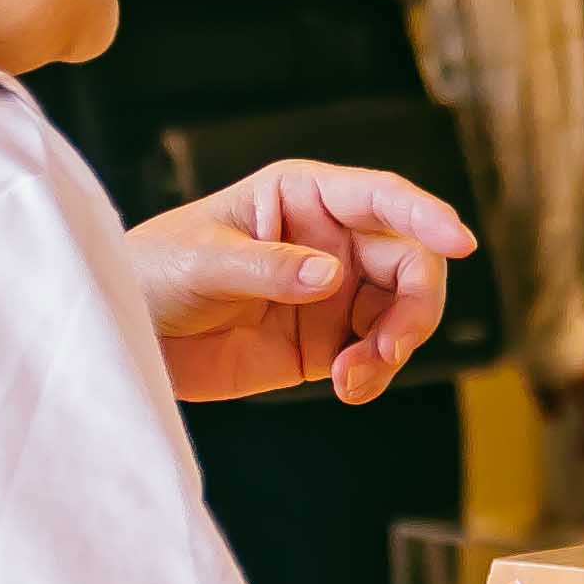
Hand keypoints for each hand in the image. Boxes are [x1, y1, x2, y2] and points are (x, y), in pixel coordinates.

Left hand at [125, 160, 481, 403]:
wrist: (124, 337)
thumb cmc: (152, 271)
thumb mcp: (200, 261)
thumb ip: (267, 267)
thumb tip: (331, 276)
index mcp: (302, 195)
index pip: (381, 197)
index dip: (425, 215)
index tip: (459, 242)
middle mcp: (331, 238)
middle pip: (410, 260)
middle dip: (415, 304)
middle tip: (391, 346)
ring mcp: (333, 292)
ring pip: (403, 311)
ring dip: (396, 346)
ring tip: (356, 378)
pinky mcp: (326, 343)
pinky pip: (376, 355)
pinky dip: (377, 373)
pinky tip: (351, 387)